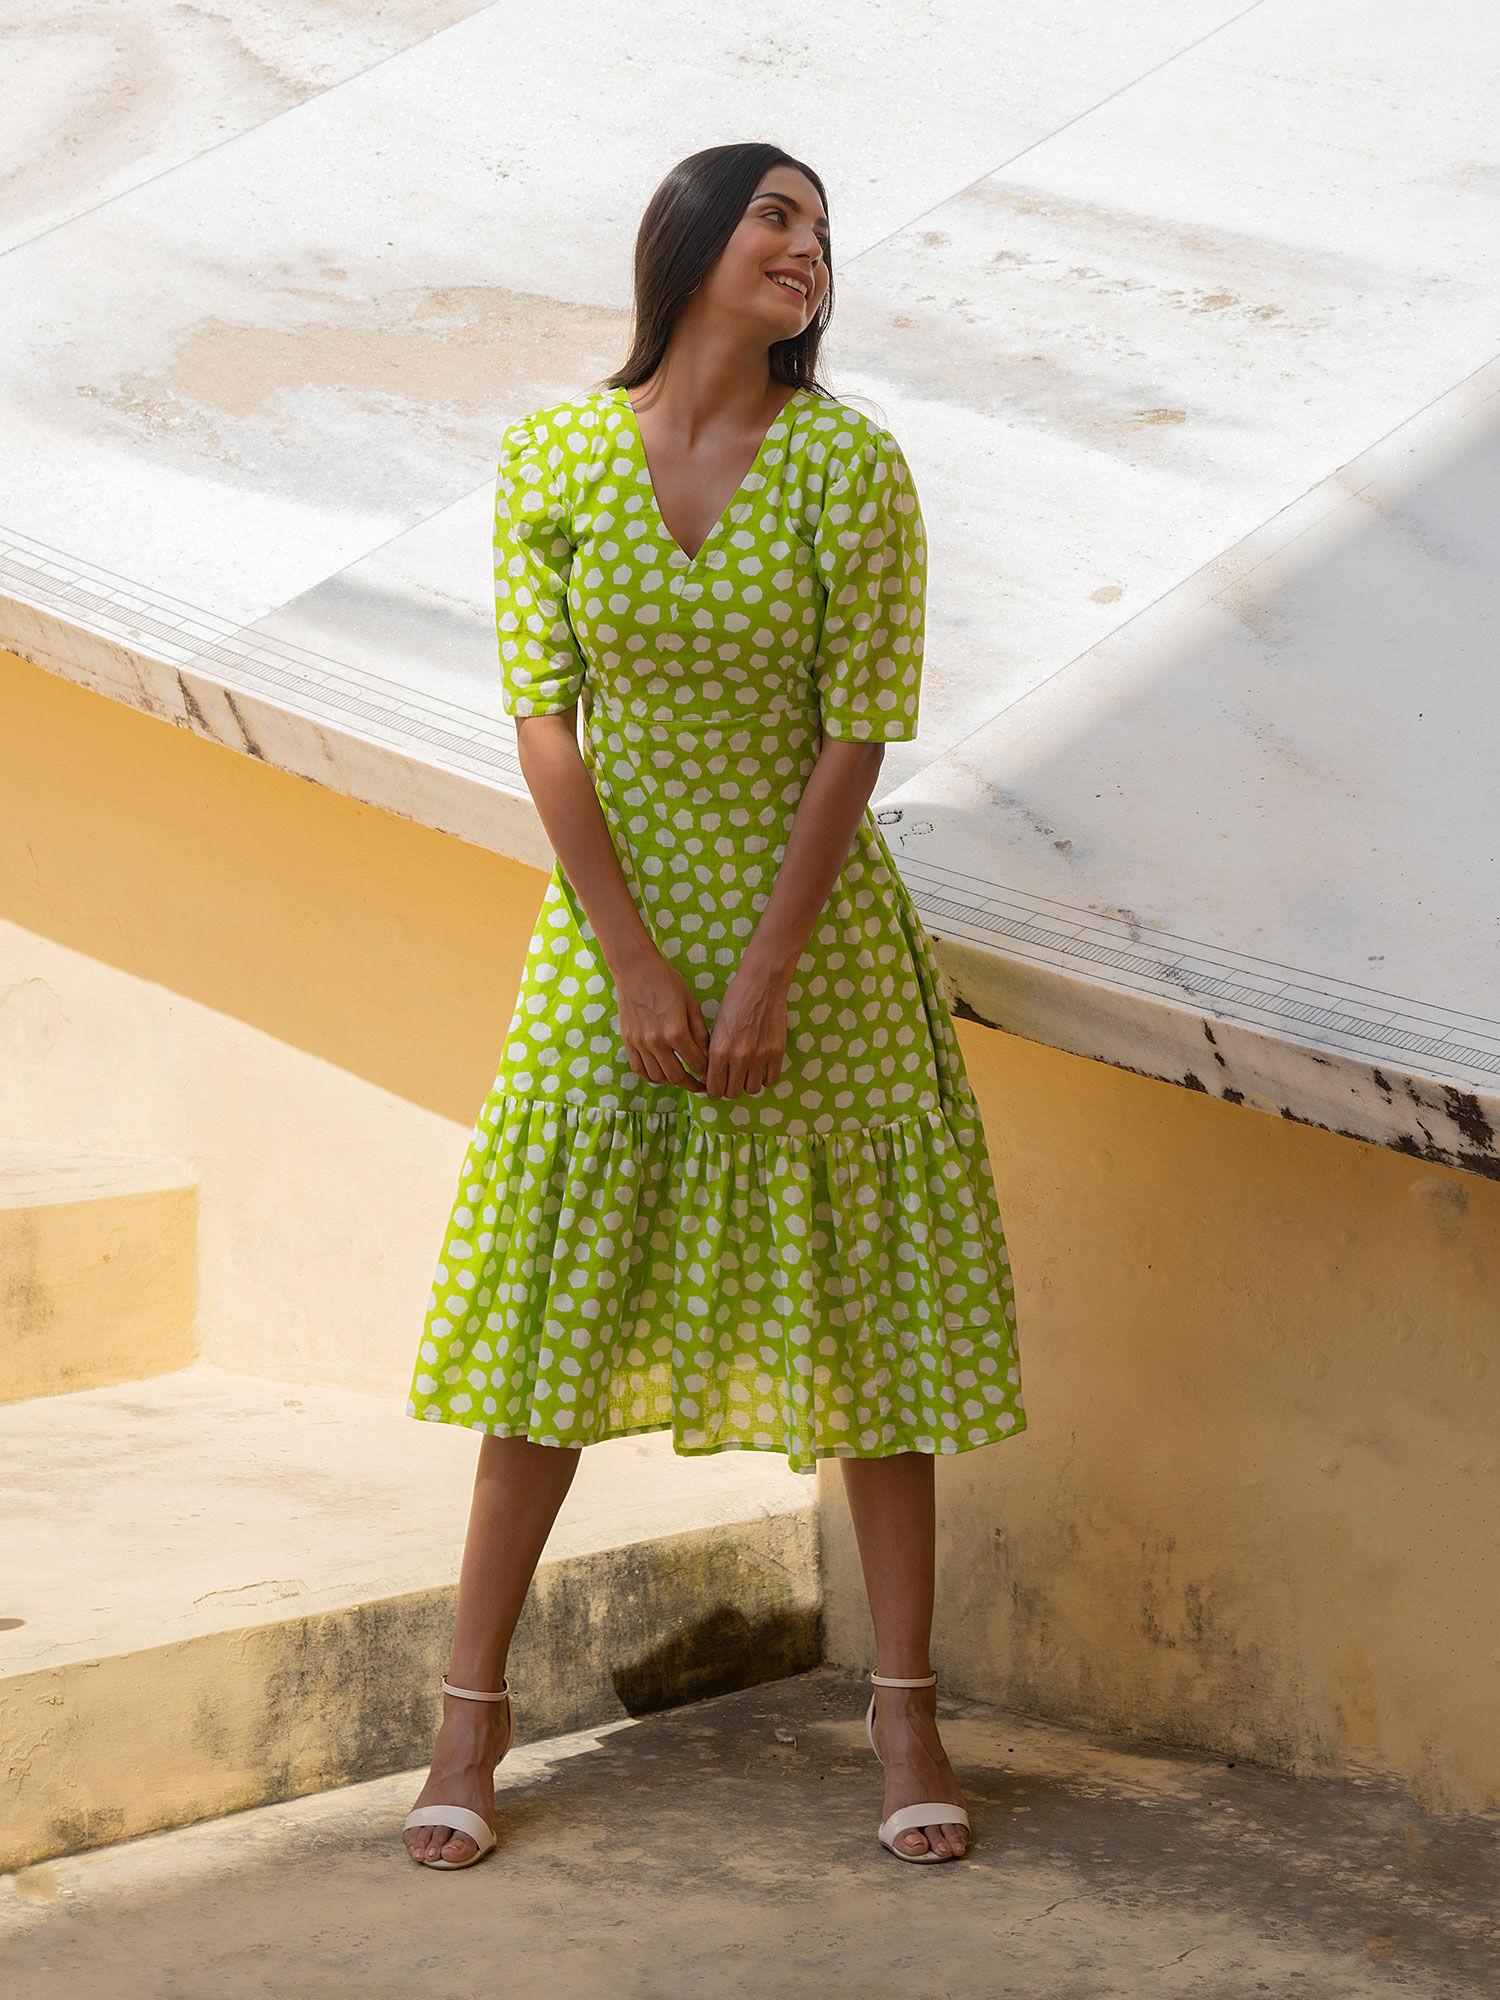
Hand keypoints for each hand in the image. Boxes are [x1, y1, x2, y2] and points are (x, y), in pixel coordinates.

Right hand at [614, 949, 710, 1091]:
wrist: (636, 969)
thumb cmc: (668, 982)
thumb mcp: (691, 1004)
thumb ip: (700, 1032)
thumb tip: (708, 1054)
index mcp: (676, 1032)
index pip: (696, 1063)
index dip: (706, 1072)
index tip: (712, 1075)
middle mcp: (657, 1042)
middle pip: (677, 1076)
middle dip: (692, 1084)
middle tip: (701, 1086)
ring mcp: (640, 1043)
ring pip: (658, 1076)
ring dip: (673, 1082)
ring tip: (683, 1079)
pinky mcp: (628, 1041)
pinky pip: (639, 1069)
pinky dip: (652, 1077)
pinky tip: (661, 1075)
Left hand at [703, 961, 788, 1099]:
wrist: (761, 984)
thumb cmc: (735, 1001)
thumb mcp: (715, 1026)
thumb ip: (712, 1052)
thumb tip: (709, 1074)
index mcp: (719, 1050)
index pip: (714, 1088)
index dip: (714, 1091)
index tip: (716, 1087)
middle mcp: (739, 1057)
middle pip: (733, 1092)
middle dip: (729, 1089)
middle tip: (730, 1080)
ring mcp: (760, 1056)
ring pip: (752, 1089)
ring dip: (747, 1084)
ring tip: (746, 1073)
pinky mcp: (777, 1052)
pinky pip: (771, 1080)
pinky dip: (765, 1079)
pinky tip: (761, 1069)